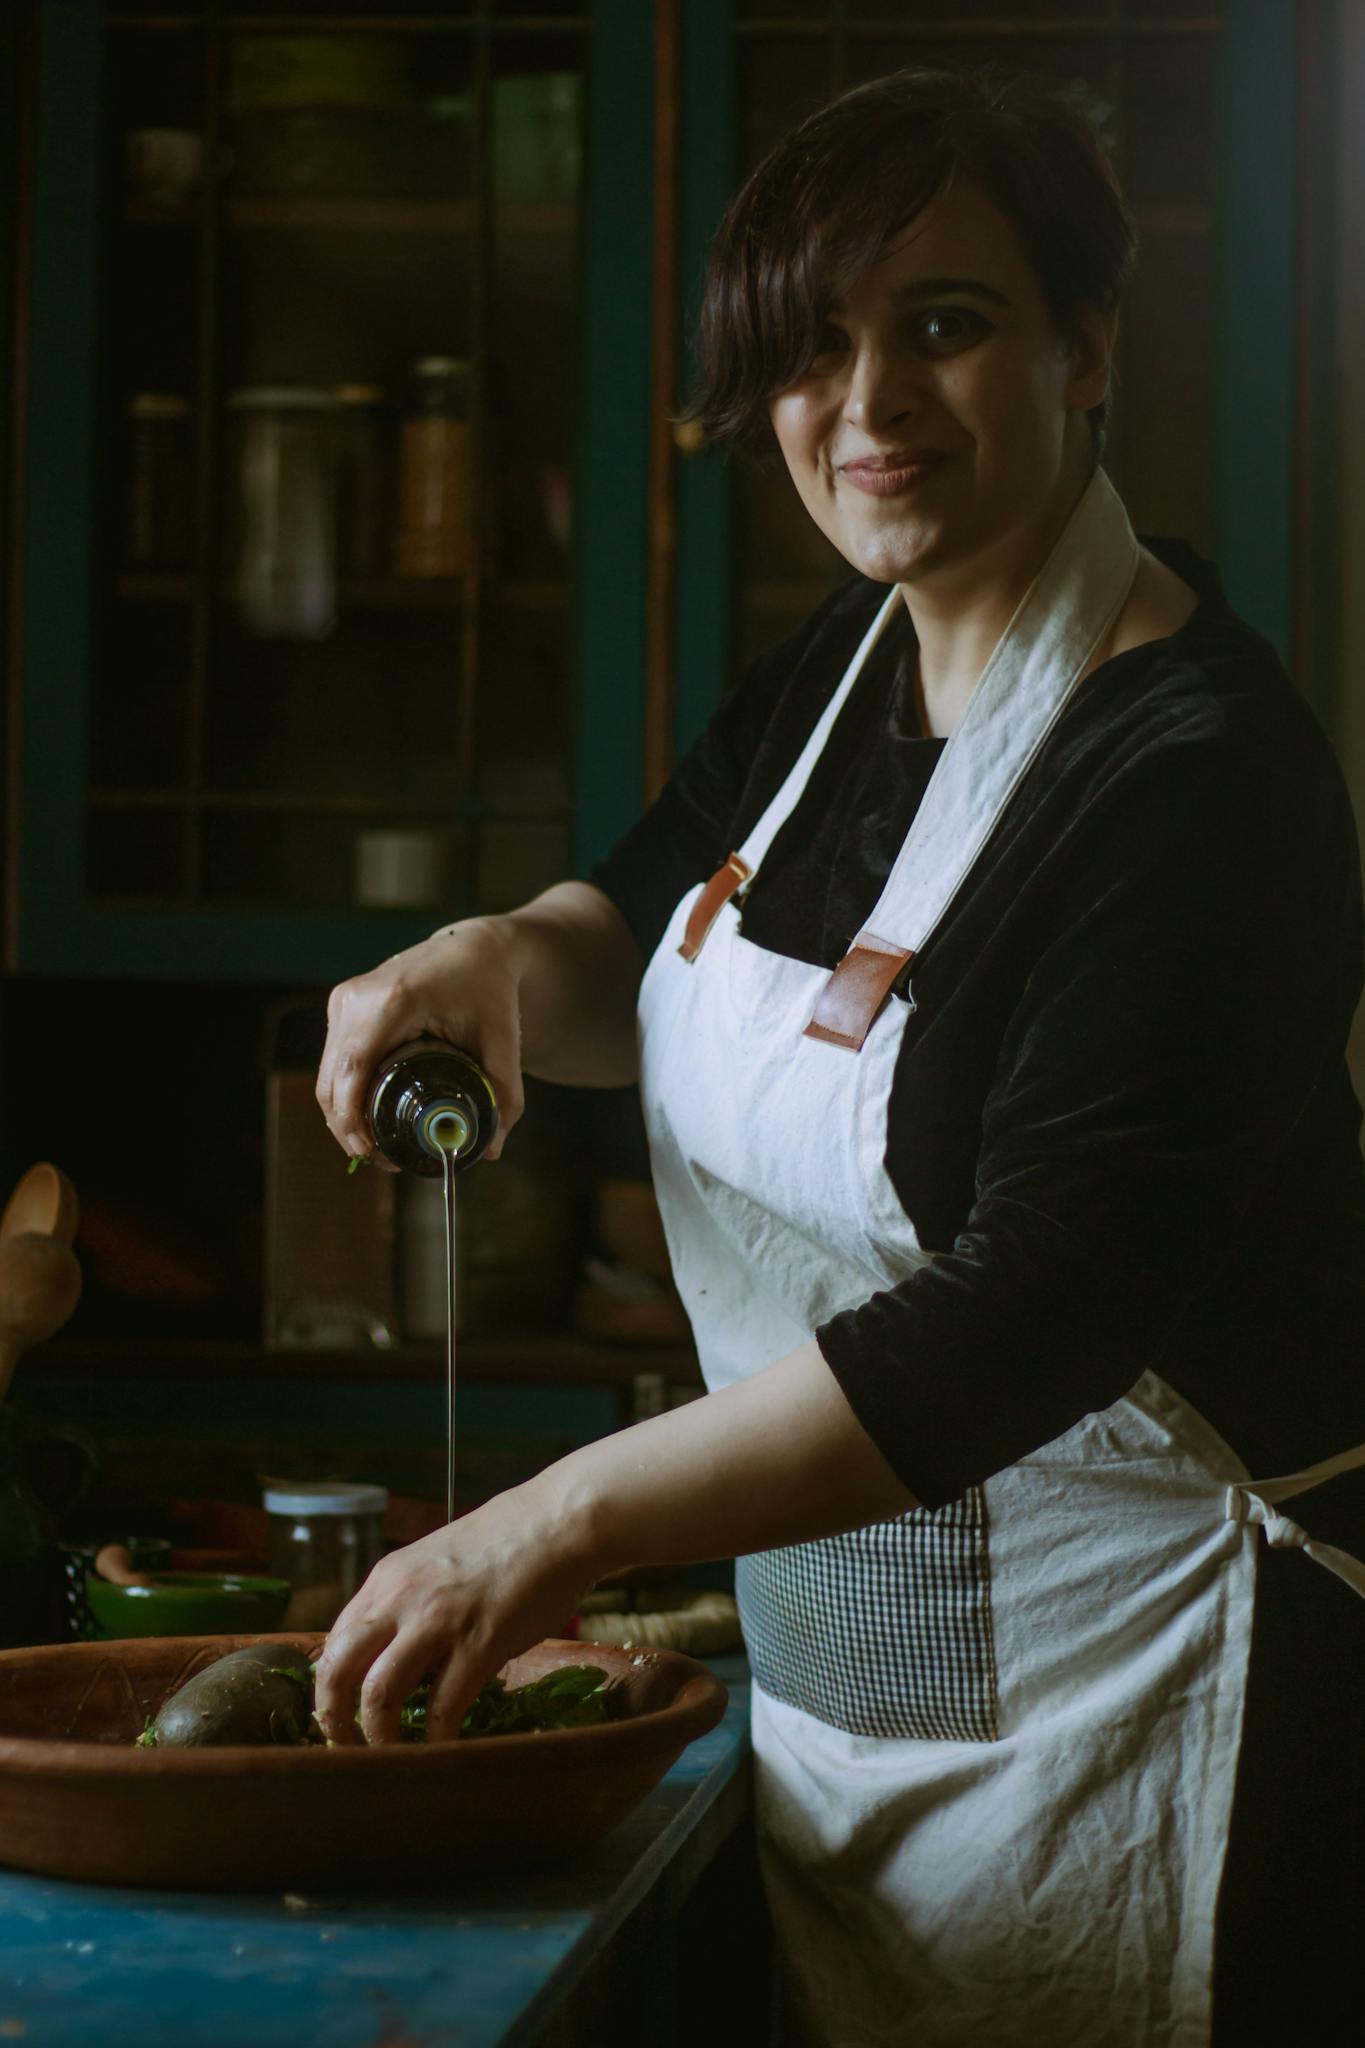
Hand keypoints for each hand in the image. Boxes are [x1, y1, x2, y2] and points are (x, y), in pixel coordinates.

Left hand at [312, 1475, 598, 1746]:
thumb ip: (412, 1606)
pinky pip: (441, 1707)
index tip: (341, 1720)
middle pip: (337, 1670)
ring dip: (379, 1738)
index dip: (329, 1690)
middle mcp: (400, 1597)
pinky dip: (436, 1740)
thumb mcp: (437, 1565)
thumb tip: (398, 1660)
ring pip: (378, 1694)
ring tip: (392, 1759)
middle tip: (349, 1749)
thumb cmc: (509, 1542)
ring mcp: (438, 1620)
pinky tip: (443, 1750)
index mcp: (387, 1579)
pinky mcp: (479, 1642)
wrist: (559, 1521)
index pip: (334, 1644)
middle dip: (333, 1720)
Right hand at [315, 917, 524, 1165]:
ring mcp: (345, 999)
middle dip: (348, 1128)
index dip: (352, 1119)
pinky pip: (333, 1061)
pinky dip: (344, 1093)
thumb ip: (504, 1094)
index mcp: (393, 1001)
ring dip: (342, 1114)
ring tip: (376, 1146)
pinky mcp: (343, 1005)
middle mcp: (359, 997)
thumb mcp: (504, 1040)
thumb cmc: (489, 989)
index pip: (354, 1069)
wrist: (474, 947)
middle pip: (332, 1079)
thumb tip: (491, 1148)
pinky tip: (366, 1117)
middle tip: (382, 1159)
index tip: (370, 1152)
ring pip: (327, 1073)